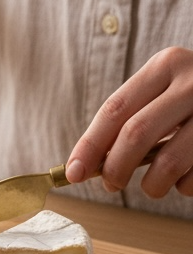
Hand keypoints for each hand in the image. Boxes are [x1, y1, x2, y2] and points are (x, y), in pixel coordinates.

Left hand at [66, 47, 192, 196]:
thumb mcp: (164, 93)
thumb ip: (130, 119)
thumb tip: (87, 164)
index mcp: (167, 65)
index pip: (115, 109)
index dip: (89, 145)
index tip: (72, 173)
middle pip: (136, 133)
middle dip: (115, 168)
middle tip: (110, 184)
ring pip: (169, 161)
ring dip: (151, 185)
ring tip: (152, 186)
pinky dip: (185, 187)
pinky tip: (186, 179)